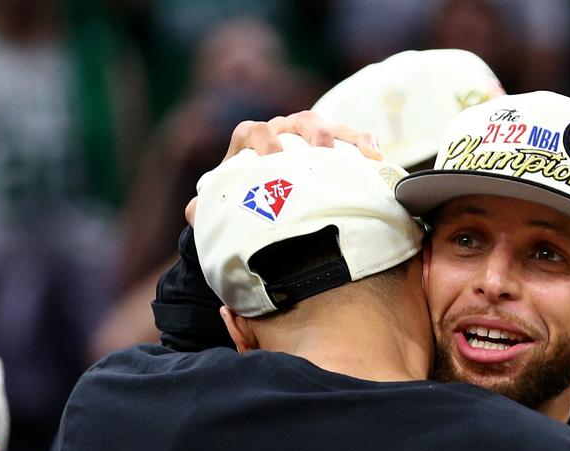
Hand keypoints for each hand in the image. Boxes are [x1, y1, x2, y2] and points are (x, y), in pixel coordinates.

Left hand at [185, 111, 380, 225]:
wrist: (262, 204)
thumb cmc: (243, 204)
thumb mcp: (225, 206)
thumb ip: (208, 208)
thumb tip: (193, 212)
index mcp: (249, 141)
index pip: (252, 130)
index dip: (261, 141)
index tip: (272, 160)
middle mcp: (279, 132)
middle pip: (295, 120)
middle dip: (310, 134)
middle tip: (322, 154)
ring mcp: (306, 135)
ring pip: (325, 124)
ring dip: (343, 136)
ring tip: (361, 155)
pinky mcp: (332, 145)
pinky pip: (350, 136)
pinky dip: (363, 143)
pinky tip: (376, 158)